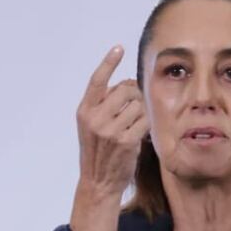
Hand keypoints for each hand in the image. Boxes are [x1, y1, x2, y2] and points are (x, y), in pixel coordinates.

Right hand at [70, 46, 148, 230]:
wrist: (98, 182)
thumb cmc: (99, 152)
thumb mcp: (92, 126)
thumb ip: (103, 105)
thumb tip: (128, 84)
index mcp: (84, 111)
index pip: (97, 80)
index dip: (108, 62)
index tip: (119, 48)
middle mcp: (95, 117)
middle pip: (126, 89)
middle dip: (134, 96)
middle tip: (131, 111)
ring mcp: (110, 129)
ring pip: (138, 104)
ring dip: (141, 113)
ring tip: (132, 126)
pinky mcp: (126, 140)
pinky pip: (145, 120)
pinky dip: (146, 126)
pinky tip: (139, 135)